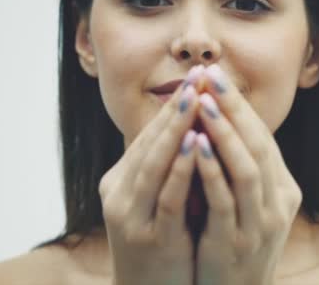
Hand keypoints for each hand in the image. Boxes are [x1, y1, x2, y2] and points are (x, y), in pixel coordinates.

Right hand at [98, 66, 204, 284]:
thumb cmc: (161, 243)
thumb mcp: (156, 201)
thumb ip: (167, 168)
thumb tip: (191, 128)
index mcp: (121, 183)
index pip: (148, 136)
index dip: (173, 106)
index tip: (196, 77)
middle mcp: (119, 195)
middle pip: (150, 143)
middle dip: (175, 107)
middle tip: (196, 75)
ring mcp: (131, 217)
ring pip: (154, 163)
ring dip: (176, 128)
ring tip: (196, 97)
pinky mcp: (150, 237)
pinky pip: (167, 196)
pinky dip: (182, 167)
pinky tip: (199, 143)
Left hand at [192, 64, 302, 284]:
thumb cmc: (234, 243)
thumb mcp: (247, 205)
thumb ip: (239, 169)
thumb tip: (216, 123)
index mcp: (283, 188)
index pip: (263, 137)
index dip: (239, 106)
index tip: (216, 76)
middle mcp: (279, 202)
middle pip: (259, 145)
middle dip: (233, 108)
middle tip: (211, 76)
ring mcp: (262, 224)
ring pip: (247, 168)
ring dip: (224, 132)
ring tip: (202, 102)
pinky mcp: (238, 242)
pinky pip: (226, 199)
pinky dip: (212, 170)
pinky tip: (195, 145)